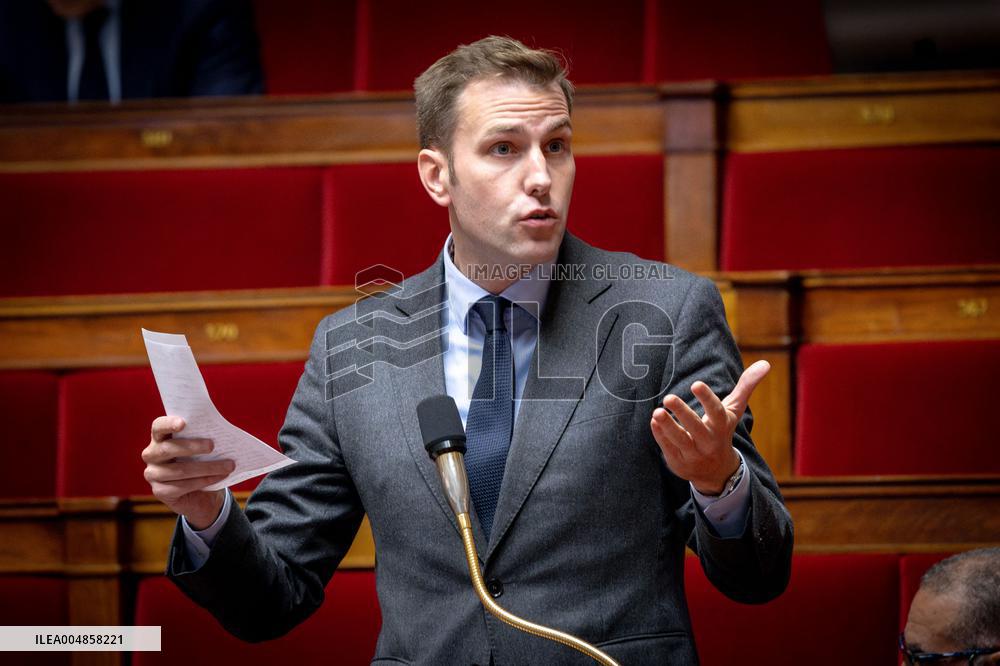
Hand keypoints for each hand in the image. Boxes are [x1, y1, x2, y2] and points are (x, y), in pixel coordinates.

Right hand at [142, 416, 232, 529]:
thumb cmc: (202, 461)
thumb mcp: (203, 448)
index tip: (183, 423)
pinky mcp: (160, 491)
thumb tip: (223, 434)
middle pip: (168, 449)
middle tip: (212, 445)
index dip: (169, 424)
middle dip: (192, 447)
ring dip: (207, 468)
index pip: (158, 427)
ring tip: (229, 465)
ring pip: (179, 470)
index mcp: (160, 438)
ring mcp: (153, 474)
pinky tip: (220, 477)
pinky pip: (182, 486)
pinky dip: (204, 481)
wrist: (202, 494)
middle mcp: (151, 455)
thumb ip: (205, 438)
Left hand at [650, 360, 770, 494]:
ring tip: (657, 412)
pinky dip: (660, 436)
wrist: (716, 471)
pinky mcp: (679, 463)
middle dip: (683, 413)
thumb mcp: (733, 410)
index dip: (707, 398)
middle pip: (696, 428)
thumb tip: (765, 363)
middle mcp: (709, 441)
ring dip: (668, 426)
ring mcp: (694, 454)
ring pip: (680, 441)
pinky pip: (668, 449)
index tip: (696, 384)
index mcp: (722, 426)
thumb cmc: (722, 431)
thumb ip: (746, 386)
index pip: (716, 412)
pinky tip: (654, 422)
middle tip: (668, 397)